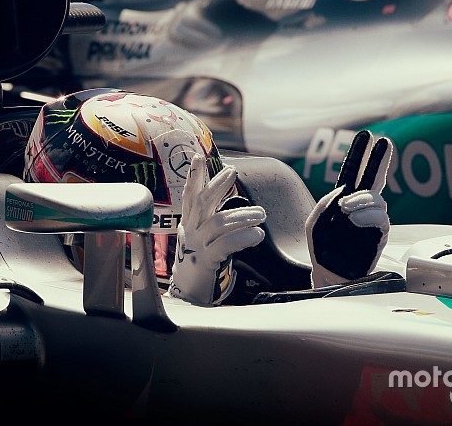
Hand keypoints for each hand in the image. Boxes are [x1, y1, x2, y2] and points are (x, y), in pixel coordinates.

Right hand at [168, 154, 266, 304]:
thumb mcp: (204, 237)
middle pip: (202, 203)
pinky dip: (242, 237)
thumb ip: (215, 220)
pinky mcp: (206, 262)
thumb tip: (236, 205)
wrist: (190, 294)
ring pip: (218, 223)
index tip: (198, 157)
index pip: (190, 196)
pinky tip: (256, 234)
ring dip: (241, 215)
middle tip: (232, 171)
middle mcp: (190, 232)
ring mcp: (197, 247)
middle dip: (217, 185)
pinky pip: (225, 245)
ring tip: (262, 214)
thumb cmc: (201, 261)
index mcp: (190, 223)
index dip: (194, 176)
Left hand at [305, 130, 392, 287]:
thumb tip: (345, 194)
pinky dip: (367, 215)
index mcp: (343, 197)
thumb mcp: (315, 221)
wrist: (330, 272)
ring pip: (375, 198)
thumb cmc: (323, 247)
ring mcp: (371, 217)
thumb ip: (326, 203)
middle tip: (384, 142)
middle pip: (373, 176)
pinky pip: (380, 217)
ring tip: (346, 210)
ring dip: (360, 200)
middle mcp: (360, 205)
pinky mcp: (379, 232)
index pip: (353, 170)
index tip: (366, 135)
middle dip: (378, 158)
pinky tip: (354, 219)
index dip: (359, 153)